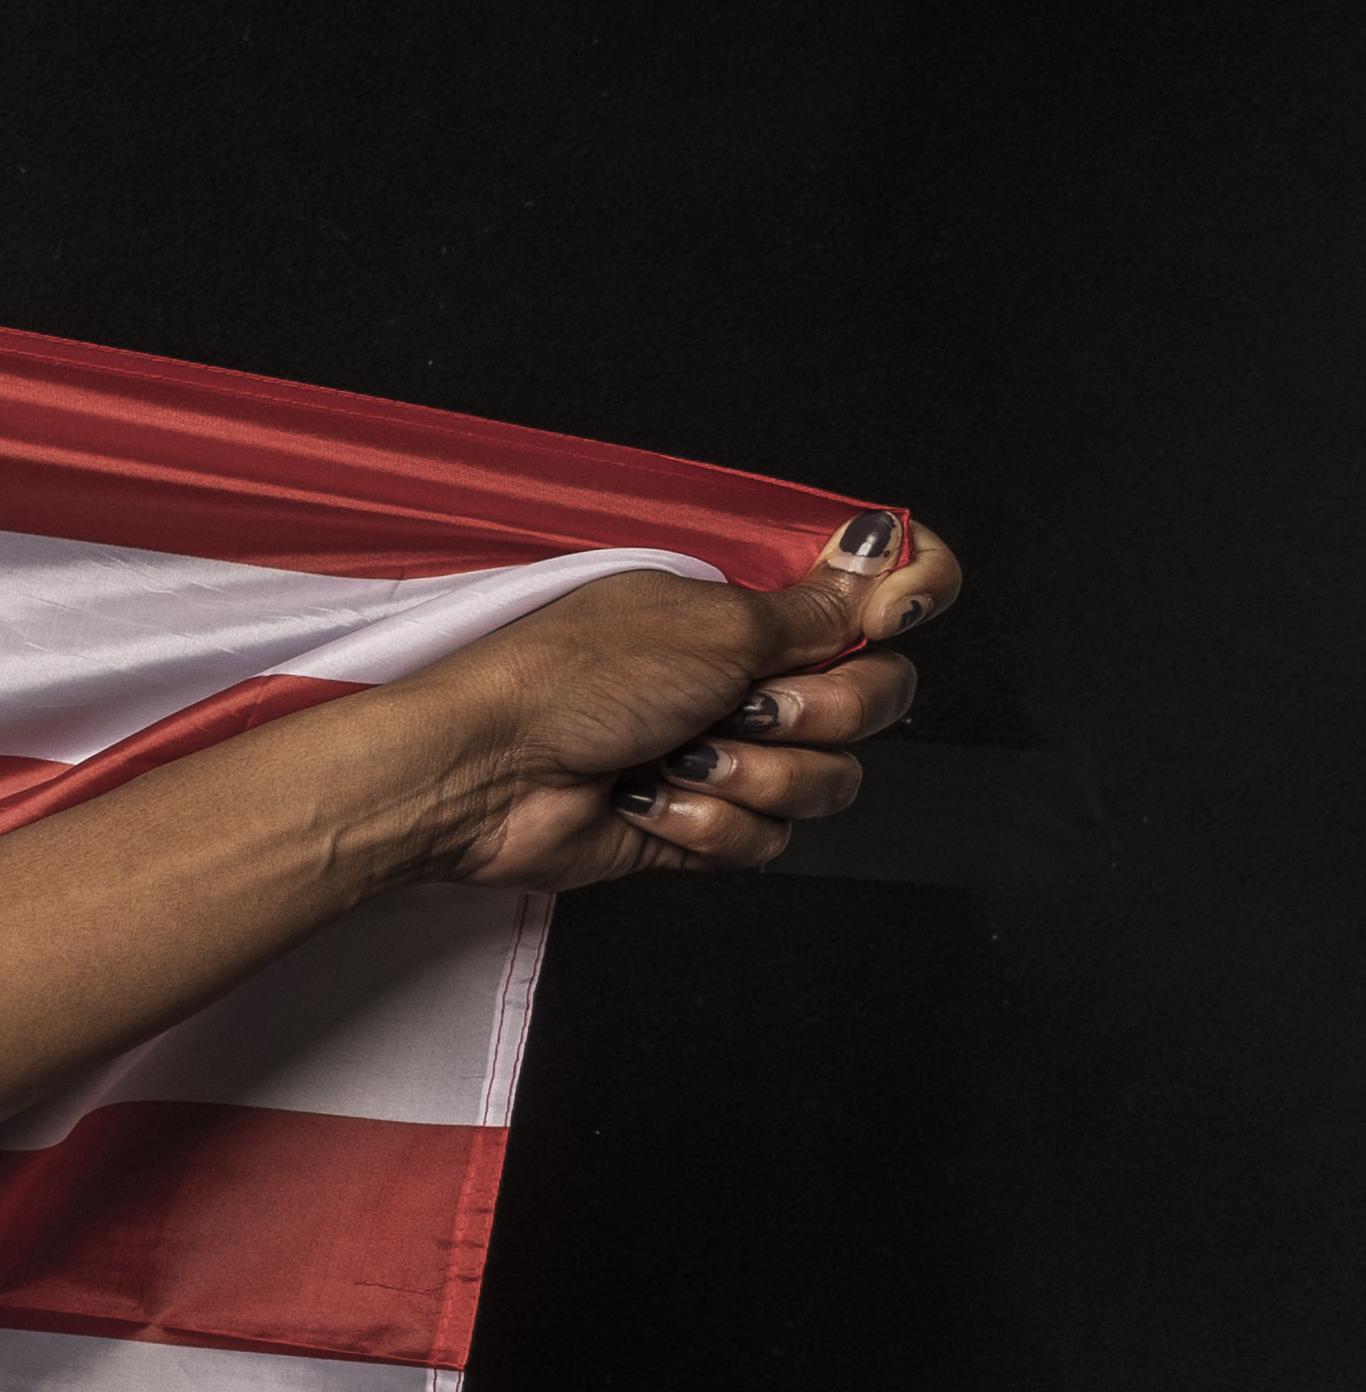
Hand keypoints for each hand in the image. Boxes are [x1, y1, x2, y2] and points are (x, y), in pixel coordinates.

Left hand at [408, 510, 958, 887]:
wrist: (485, 772)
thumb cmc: (566, 681)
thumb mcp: (711, 623)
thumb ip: (814, 606)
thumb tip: (889, 553)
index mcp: (746, 614)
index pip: (870, 599)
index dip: (906, 602)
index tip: (894, 612)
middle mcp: (743, 681)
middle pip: (871, 700)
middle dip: (819, 713)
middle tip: (745, 706)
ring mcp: (724, 755)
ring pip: (827, 781)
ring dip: (754, 776)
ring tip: (677, 757)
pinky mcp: (699, 823)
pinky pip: (767, 839)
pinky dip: (709, 823)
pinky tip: (651, 801)